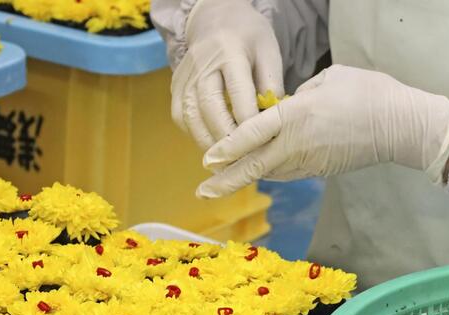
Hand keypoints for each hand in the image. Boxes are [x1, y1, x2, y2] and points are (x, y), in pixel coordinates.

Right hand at [171, 0, 283, 150]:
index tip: (262, 144)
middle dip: (227, 139)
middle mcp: (202, 64)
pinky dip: (195, 135)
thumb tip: (272, 121)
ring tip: (227, 160)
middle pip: (210, 108)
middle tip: (243, 160)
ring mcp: (185, 77)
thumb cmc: (247, 37)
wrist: (214, 20)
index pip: (239, 93)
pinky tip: (212, 144)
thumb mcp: (268, 52)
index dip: (250, 123)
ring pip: (191, 117)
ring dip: (208, 143)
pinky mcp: (175, 87)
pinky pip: (181, 118)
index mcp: (229, 51)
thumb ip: (271, 84)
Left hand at [197, 65, 448, 197]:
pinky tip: (257, 172)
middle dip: (226, 180)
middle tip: (202, 191)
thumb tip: (285, 106)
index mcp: (297, 115)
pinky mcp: (320, 171)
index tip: (207, 159)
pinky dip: (269, 173)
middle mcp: (298, 143)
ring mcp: (309, 161)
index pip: (252, 134)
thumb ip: (299, 94)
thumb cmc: (369, 93)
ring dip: (245, 177)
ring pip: (268, 172)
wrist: (401, 126)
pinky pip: (287, 172)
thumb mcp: (328, 78)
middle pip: (254, 166)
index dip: (228, 148)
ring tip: (220, 182)